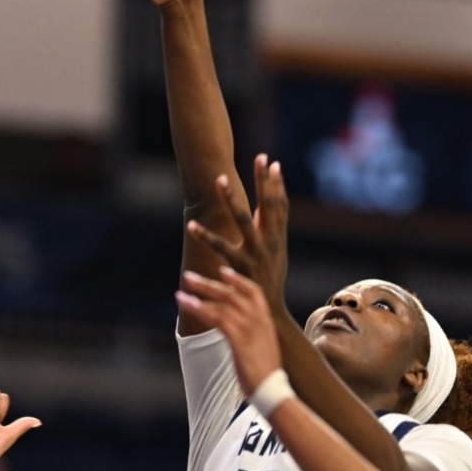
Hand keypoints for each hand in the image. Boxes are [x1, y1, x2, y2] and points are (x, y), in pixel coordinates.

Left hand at [177, 268, 283, 394]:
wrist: (272, 390)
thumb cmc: (265, 372)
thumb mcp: (261, 346)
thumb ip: (250, 333)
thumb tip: (234, 330)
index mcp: (266, 320)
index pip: (254, 291)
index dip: (238, 280)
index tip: (223, 272)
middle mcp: (259, 320)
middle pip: (232, 294)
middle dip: (208, 284)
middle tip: (189, 277)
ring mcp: (250, 329)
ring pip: (222, 304)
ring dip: (199, 295)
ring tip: (180, 292)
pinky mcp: (240, 340)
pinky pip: (217, 318)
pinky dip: (201, 309)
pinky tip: (188, 305)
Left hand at [185, 155, 288, 312]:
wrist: (269, 313)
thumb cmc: (269, 281)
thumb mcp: (274, 255)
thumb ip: (269, 231)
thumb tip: (262, 209)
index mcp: (278, 238)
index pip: (279, 205)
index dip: (276, 184)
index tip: (273, 162)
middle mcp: (270, 242)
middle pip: (268, 205)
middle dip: (263, 181)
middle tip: (260, 157)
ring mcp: (256, 253)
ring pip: (243, 219)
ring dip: (231, 198)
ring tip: (220, 179)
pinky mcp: (240, 265)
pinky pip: (220, 247)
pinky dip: (205, 236)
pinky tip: (192, 224)